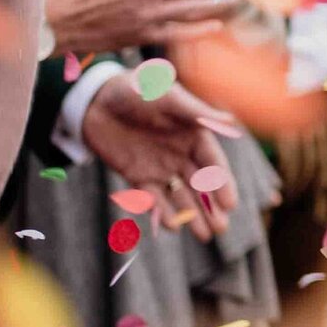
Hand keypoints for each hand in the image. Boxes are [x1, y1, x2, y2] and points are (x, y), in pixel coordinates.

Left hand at [82, 71, 240, 240]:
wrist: (95, 99)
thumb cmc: (136, 90)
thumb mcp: (166, 96)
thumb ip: (195, 111)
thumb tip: (231, 121)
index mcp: (195, 135)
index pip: (213, 164)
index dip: (223, 184)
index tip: (231, 204)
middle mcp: (181, 154)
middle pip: (201, 185)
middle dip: (212, 207)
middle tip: (222, 229)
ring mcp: (160, 167)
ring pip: (181, 195)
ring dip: (193, 215)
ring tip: (205, 236)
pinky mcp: (136, 176)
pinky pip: (152, 198)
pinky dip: (162, 212)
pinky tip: (172, 226)